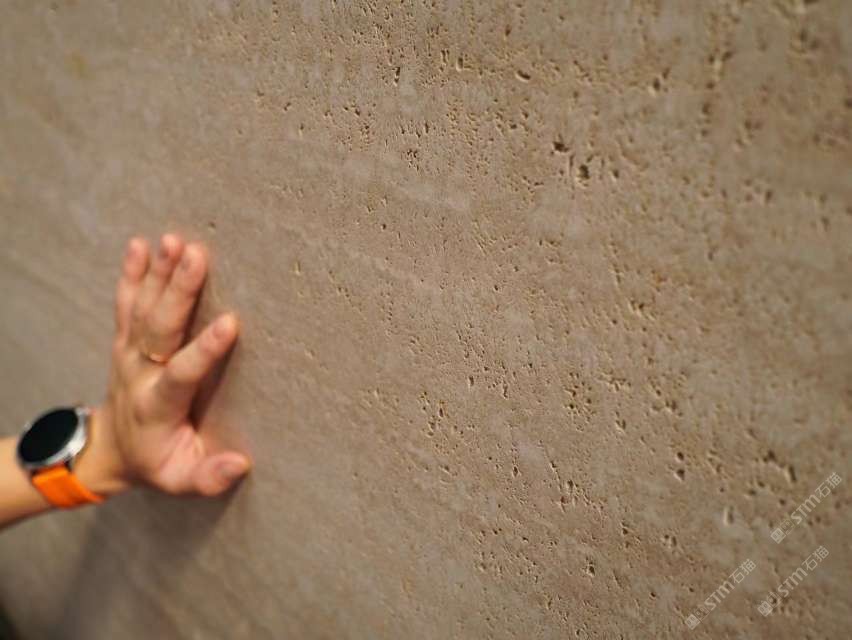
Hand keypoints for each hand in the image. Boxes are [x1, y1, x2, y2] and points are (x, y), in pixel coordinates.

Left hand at [80, 234, 250, 497]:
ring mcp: (128, 353)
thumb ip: (208, 477)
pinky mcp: (124, 340)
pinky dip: (131, 274)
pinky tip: (141, 245)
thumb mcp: (180, 480)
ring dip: (158, 273)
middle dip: (178, 291)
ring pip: (142, 308)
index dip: (205, 349)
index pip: (182, 373)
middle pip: (159, 327)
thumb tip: (239, 463)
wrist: (110, 450)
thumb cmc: (157, 463)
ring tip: (175, 241)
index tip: (230, 322)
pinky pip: (125, 303)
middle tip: (198, 256)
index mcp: (158, 406)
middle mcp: (139, 373)